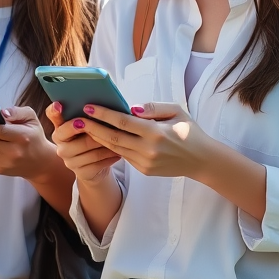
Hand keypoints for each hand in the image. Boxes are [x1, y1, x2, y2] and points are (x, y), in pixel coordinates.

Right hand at [46, 101, 120, 185]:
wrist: (90, 167)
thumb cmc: (89, 140)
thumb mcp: (84, 127)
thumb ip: (83, 114)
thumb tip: (93, 103)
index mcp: (59, 131)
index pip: (53, 118)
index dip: (56, 112)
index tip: (62, 106)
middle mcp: (60, 147)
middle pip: (80, 137)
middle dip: (97, 132)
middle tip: (111, 126)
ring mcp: (69, 162)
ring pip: (92, 151)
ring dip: (108, 145)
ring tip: (120, 140)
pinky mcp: (80, 174)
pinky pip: (98, 164)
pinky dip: (110, 157)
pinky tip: (119, 153)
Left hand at [74, 101, 212, 179]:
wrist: (202, 160)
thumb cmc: (189, 131)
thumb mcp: (176, 111)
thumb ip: (153, 107)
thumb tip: (130, 107)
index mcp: (156, 133)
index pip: (123, 122)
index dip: (103, 114)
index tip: (88, 107)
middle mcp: (148, 150)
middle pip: (113, 137)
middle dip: (93, 128)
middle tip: (76, 118)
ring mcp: (145, 162)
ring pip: (115, 149)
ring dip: (98, 138)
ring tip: (84, 127)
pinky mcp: (144, 171)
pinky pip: (123, 156)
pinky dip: (111, 147)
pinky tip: (101, 137)